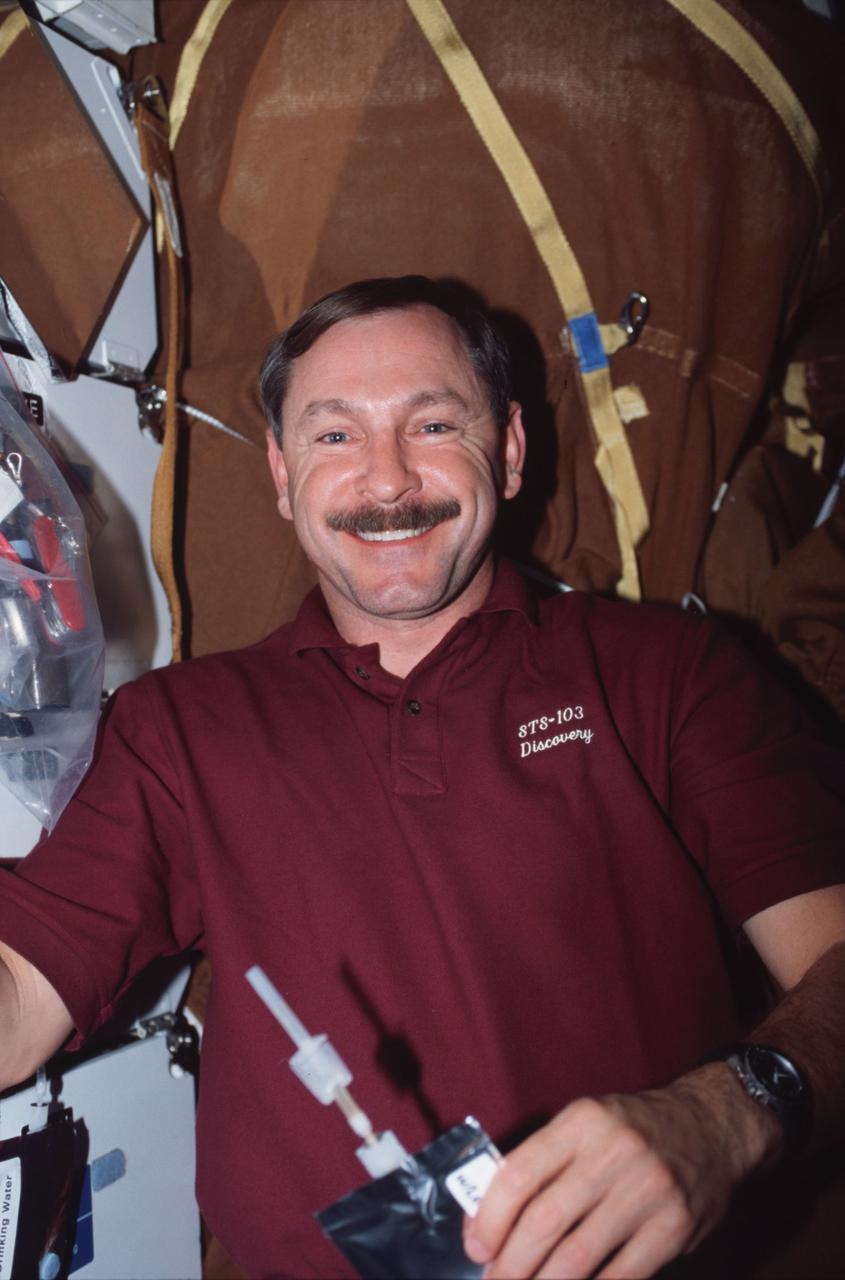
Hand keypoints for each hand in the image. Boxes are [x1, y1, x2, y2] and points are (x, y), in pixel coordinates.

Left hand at [463, 1064, 781, 1277]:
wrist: (711, 1124)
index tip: (476, 1247)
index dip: (490, 1219)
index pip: (519, 1175)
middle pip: (544, 1222)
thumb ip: (545, 1162)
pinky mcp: (673, 1228)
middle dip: (510, 1264)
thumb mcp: (587, 1123)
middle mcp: (612, 1153)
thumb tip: (490, 1217)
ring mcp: (646, 1191)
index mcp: (582, 1121)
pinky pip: (620, 1276)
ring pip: (577, 1257)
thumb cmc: (633, 1128)